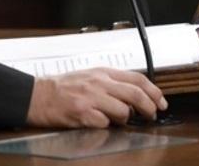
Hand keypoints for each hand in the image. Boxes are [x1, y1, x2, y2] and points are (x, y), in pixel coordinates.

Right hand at [26, 68, 166, 127]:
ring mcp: (90, 98)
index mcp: (102, 73)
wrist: (38, 96)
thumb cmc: (63, 88)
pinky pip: (105, 123)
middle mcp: (98, 83)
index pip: (137, 79)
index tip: (160, 102)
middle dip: (149, 107)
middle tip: (151, 115)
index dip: (154, 92)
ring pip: (123, 111)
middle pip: (135, 94)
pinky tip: (98, 122)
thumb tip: (134, 96)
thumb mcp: (90, 77)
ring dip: (125, 119)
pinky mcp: (82, 113)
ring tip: (116, 120)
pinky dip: (106, 125)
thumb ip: (111, 84)